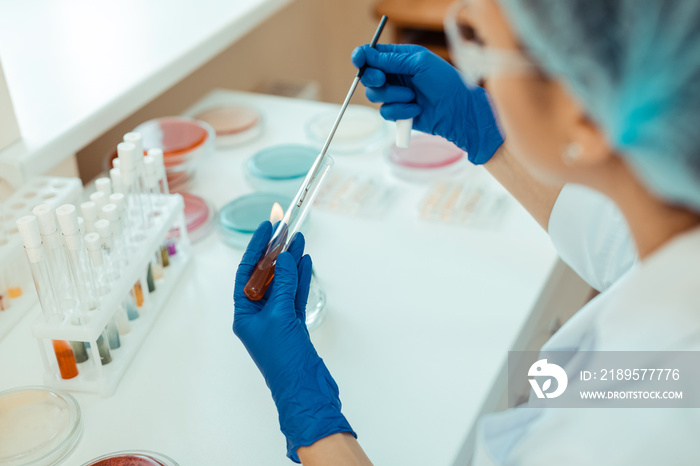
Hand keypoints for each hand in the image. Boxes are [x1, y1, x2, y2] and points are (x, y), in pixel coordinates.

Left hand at [233, 222, 354, 462]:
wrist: (305, 389)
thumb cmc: (285, 359)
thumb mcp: (281, 317)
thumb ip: (282, 285)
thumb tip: (283, 258)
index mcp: (245, 314)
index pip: (247, 273)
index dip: (256, 248)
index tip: (267, 227)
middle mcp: (258, 315)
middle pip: (265, 276)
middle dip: (276, 253)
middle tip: (286, 229)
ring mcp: (277, 320)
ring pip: (283, 284)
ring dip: (291, 262)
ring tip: (299, 240)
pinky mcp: (294, 326)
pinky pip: (295, 296)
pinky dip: (301, 280)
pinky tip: (306, 263)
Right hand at [352, 44, 503, 163]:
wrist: (457, 110)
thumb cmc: (445, 82)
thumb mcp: (419, 63)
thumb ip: (392, 60)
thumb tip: (368, 55)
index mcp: (400, 58)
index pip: (373, 55)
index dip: (362, 56)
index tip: (359, 60)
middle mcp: (395, 76)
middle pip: (368, 76)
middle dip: (373, 78)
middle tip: (382, 79)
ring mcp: (395, 95)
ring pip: (374, 95)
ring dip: (393, 95)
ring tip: (412, 96)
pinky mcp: (397, 112)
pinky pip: (385, 112)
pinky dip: (400, 111)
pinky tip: (416, 109)